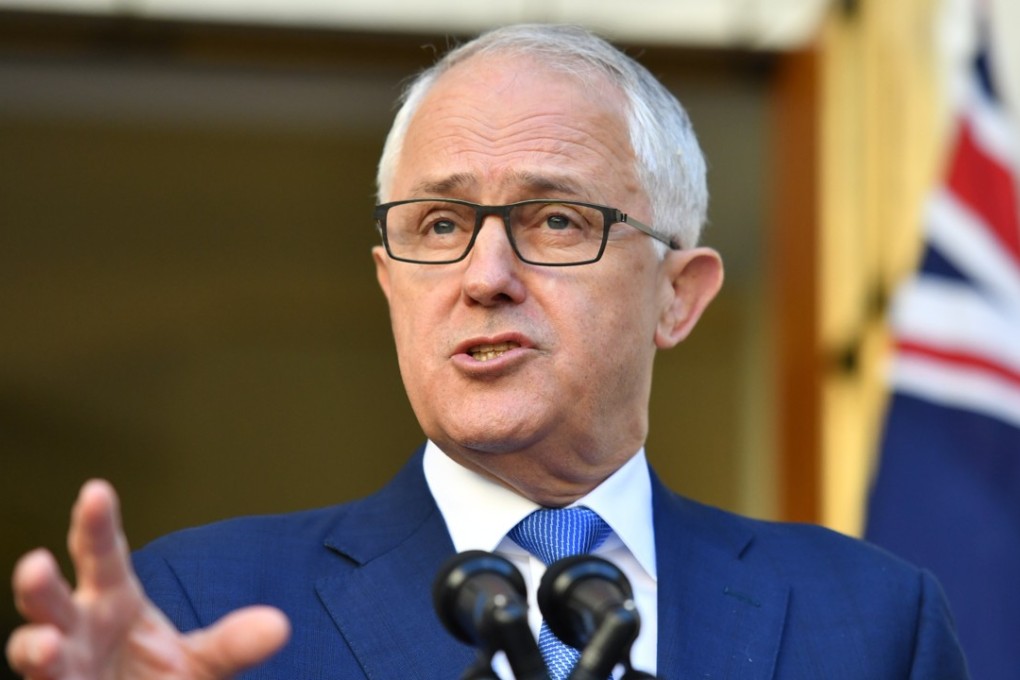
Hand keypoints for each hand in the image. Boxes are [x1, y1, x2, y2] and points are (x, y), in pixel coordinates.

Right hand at [6, 480, 289, 678]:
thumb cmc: (159, 678)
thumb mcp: (204, 661)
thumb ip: (233, 642)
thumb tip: (278, 626)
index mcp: (115, 601)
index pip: (105, 555)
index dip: (98, 524)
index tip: (97, 490)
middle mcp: (80, 628)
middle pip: (53, 599)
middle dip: (40, 583)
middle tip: (38, 563)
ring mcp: (63, 666)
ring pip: (33, 650)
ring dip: (35, 646)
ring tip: (47, 644)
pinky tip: (55, 675)